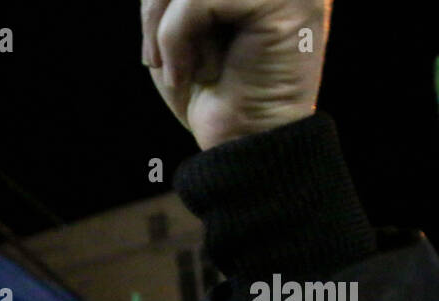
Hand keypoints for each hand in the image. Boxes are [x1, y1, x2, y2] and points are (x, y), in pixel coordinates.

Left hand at [141, 0, 329, 149]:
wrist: (244, 147)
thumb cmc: (212, 92)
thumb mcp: (181, 25)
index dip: (160, 0)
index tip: (155, 42)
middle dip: (157, 7)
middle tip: (155, 57)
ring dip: (165, 27)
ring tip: (180, 67)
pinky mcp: (284, 0)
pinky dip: (176, 40)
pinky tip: (190, 73)